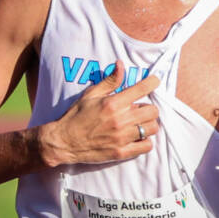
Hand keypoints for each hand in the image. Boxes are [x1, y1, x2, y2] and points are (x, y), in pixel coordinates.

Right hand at [38, 60, 160, 166]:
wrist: (63, 142)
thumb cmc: (76, 115)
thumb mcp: (91, 94)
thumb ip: (110, 81)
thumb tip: (121, 64)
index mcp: (113, 103)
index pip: (143, 88)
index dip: (153, 82)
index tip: (154, 81)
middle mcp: (120, 120)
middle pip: (153, 110)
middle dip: (148, 107)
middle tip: (139, 108)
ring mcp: (122, 138)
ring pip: (152, 128)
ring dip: (148, 124)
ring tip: (138, 123)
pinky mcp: (121, 152)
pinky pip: (146, 146)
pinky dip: (145, 141)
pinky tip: (136, 137)